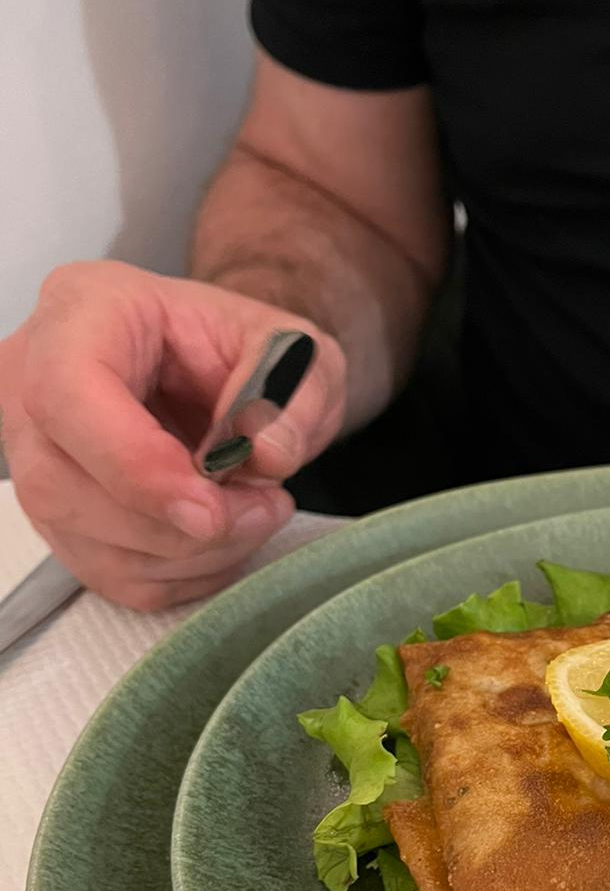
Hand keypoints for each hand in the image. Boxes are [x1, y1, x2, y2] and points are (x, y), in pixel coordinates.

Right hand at [0, 260, 345, 609]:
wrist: (221, 370)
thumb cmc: (239, 348)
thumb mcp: (293, 348)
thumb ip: (296, 391)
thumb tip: (267, 453)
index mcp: (81, 313)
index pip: (66, 394)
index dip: (135, 464)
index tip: (211, 508)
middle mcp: (32, 385)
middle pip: (65, 485)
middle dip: (179, 523)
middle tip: (264, 505)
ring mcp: (36, 457)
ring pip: (90, 542)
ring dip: (193, 553)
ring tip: (255, 512)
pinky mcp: (61, 519)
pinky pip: (114, 577)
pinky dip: (184, 575)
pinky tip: (224, 538)